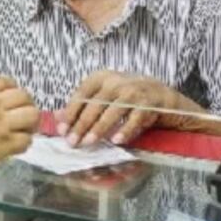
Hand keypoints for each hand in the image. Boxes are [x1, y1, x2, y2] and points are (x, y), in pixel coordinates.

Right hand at [0, 77, 38, 172]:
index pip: (4, 81)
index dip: (13, 88)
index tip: (14, 96)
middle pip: (23, 96)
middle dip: (27, 104)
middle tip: (24, 114)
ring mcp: (2, 124)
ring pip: (32, 115)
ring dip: (31, 122)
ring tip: (25, 129)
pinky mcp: (7, 143)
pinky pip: (27, 139)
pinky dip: (25, 143)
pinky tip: (17, 146)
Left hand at [57, 71, 181, 146]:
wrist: (163, 96)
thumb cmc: (128, 98)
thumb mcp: (104, 97)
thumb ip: (82, 105)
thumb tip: (57, 116)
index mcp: (102, 78)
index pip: (81, 95)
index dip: (70, 113)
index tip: (62, 130)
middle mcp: (117, 81)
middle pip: (94, 105)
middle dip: (82, 125)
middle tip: (73, 142)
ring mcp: (134, 91)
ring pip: (112, 112)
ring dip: (99, 128)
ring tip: (89, 142)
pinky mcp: (149, 102)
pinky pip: (134, 118)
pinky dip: (125, 130)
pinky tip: (116, 140)